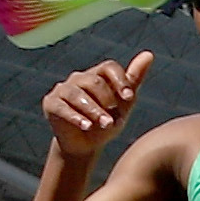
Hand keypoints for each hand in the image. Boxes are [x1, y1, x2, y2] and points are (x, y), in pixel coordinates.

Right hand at [40, 52, 152, 166]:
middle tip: (115, 120)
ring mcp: (63, 89)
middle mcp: (79, 78)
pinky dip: (75, 117)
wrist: (85, 146)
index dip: (120, 80)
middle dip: (107, 101)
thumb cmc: (106, 122)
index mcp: (97, 75)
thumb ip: (133, 80)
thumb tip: (149, 54)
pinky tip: (86, 126)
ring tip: (105, 125)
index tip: (129, 97)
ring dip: (94, 110)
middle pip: (94, 81)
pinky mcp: (50, 103)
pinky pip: (62, 107)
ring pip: (77, 94)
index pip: (109, 67)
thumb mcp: (123, 104)